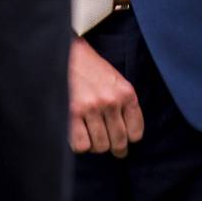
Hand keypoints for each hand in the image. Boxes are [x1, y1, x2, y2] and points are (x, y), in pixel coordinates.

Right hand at [69, 34, 144, 158]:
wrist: (65, 52)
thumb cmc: (90, 69)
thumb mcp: (116, 81)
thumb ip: (123, 104)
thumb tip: (125, 138)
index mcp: (126, 93)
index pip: (136, 133)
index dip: (128, 139)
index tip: (122, 138)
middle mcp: (111, 101)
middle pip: (119, 142)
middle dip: (114, 148)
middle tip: (107, 145)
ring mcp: (91, 108)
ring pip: (100, 146)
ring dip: (95, 145)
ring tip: (89, 135)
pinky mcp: (72, 113)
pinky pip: (81, 145)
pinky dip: (79, 145)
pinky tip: (77, 134)